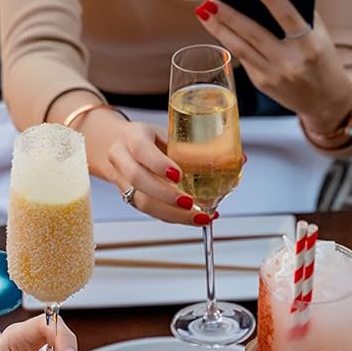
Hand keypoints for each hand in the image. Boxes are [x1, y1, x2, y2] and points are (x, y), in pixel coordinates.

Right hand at [81, 113, 209, 225]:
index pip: (141, 150)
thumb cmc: (147, 138)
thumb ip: (191, 145)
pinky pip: (149, 211)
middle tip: (190, 203)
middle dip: (166, 195)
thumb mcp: (164, 132)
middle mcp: (122, 159)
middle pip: (139, 180)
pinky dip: (173, 217)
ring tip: (199, 216)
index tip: (178, 175)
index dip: (159, 164)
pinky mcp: (129, 197)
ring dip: (173, 213)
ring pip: (142, 201)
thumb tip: (235, 159)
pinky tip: (193, 218)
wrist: (116, 146)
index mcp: (132, 137)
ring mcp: (122, 181)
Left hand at [195, 0, 351, 134]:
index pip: (287, 17)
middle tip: (209, 1)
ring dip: (218, 29)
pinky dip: (229, 40)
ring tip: (203, 12)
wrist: (325, 100)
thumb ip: (300, 15)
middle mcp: (290, 62)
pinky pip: (242, 58)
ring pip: (240, 49)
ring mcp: (273, 75)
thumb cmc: (322, 60)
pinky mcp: (261, 84)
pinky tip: (217, 27)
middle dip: (229, 17)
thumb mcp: (320, 36)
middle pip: (253, 34)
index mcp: (309, 47)